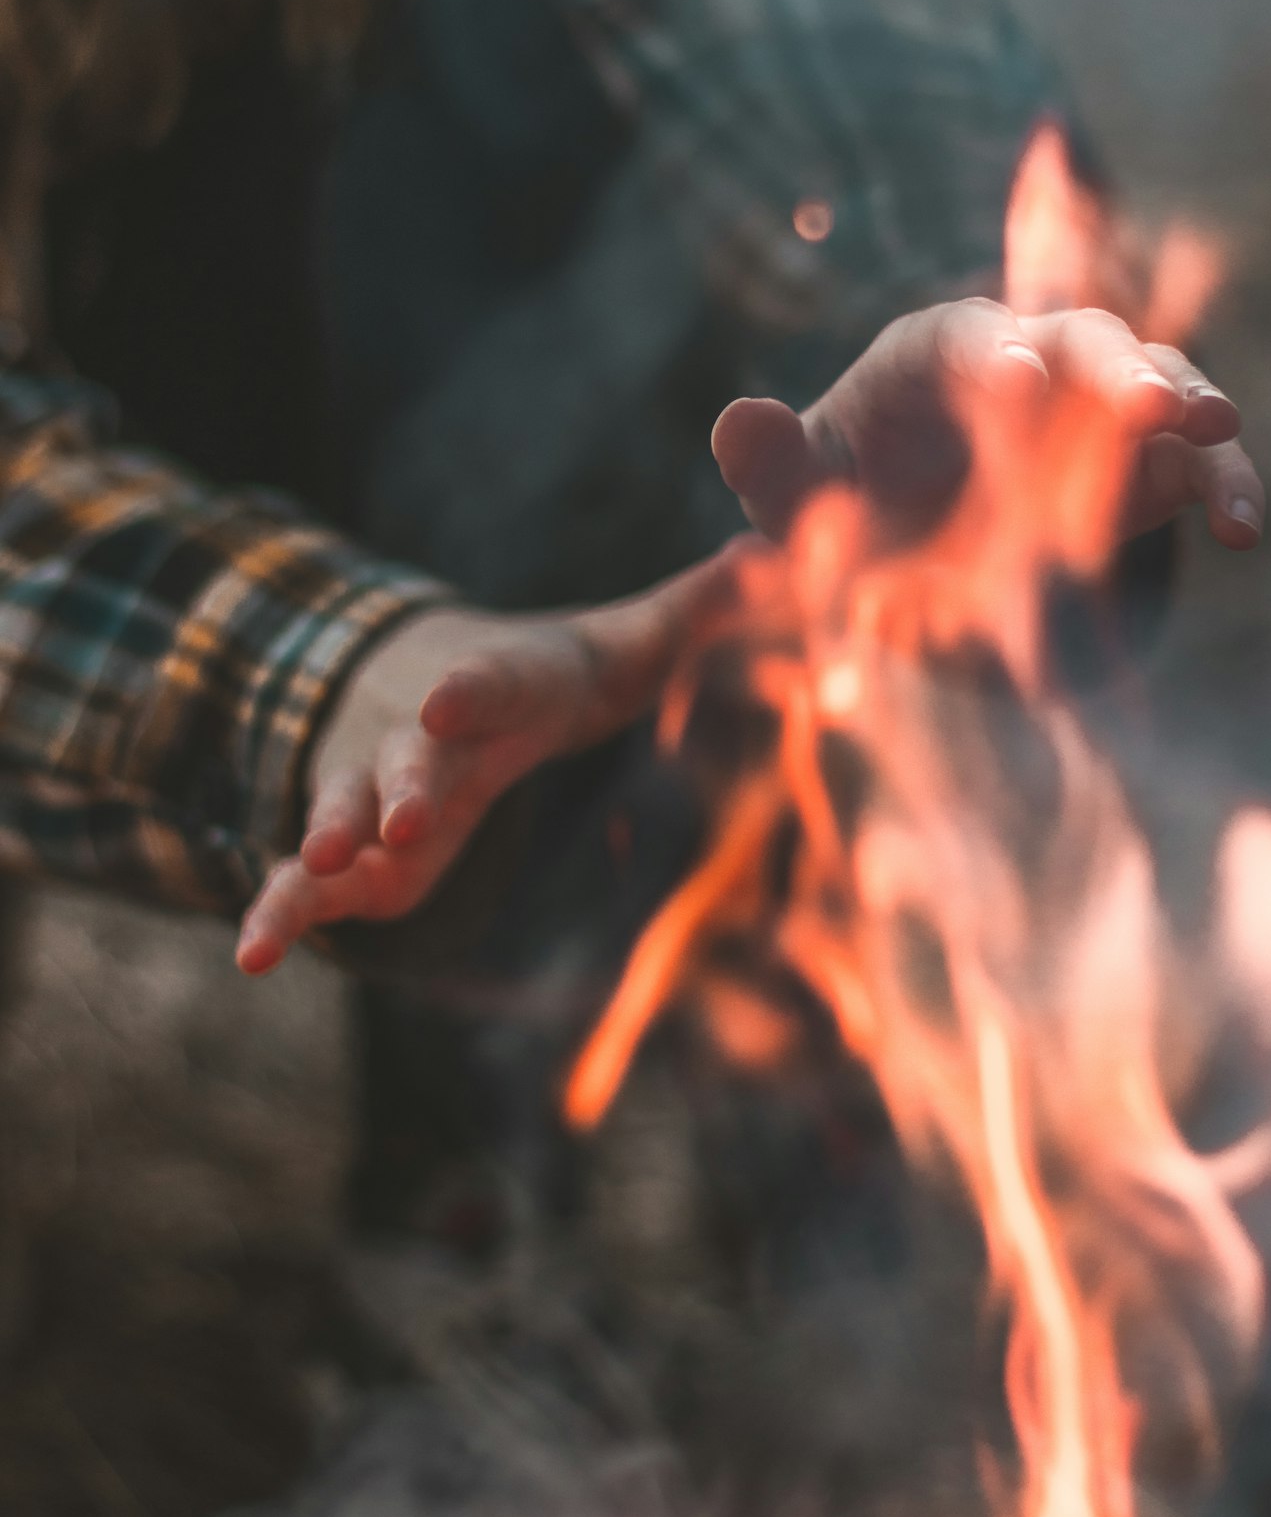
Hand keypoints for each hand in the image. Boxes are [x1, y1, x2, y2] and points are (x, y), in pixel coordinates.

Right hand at [235, 553, 735, 974]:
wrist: (422, 684)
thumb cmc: (546, 676)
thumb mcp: (622, 645)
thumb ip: (698, 611)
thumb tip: (775, 557)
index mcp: (498, 688)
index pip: (488, 684)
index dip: (471, 693)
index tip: (449, 701)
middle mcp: (423, 735)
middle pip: (411, 757)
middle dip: (400, 782)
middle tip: (393, 815)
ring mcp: (372, 789)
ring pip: (341, 808)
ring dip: (330, 834)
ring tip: (317, 863)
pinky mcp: (346, 851)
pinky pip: (302, 884)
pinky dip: (277, 914)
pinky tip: (250, 958)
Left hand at [710, 299, 1262, 549]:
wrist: (919, 540)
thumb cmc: (851, 499)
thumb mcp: (797, 492)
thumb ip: (768, 462)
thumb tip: (737, 422)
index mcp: (942, 350)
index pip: (971, 339)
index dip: (993, 358)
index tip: (1014, 382)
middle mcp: (1035, 358)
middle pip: (1083, 341)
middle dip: (1116, 367)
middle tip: (1150, 397)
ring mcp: (1100, 408)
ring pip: (1158, 383)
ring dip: (1190, 403)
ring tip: (1218, 428)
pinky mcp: (1151, 466)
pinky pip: (1199, 464)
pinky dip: (1228, 484)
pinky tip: (1246, 529)